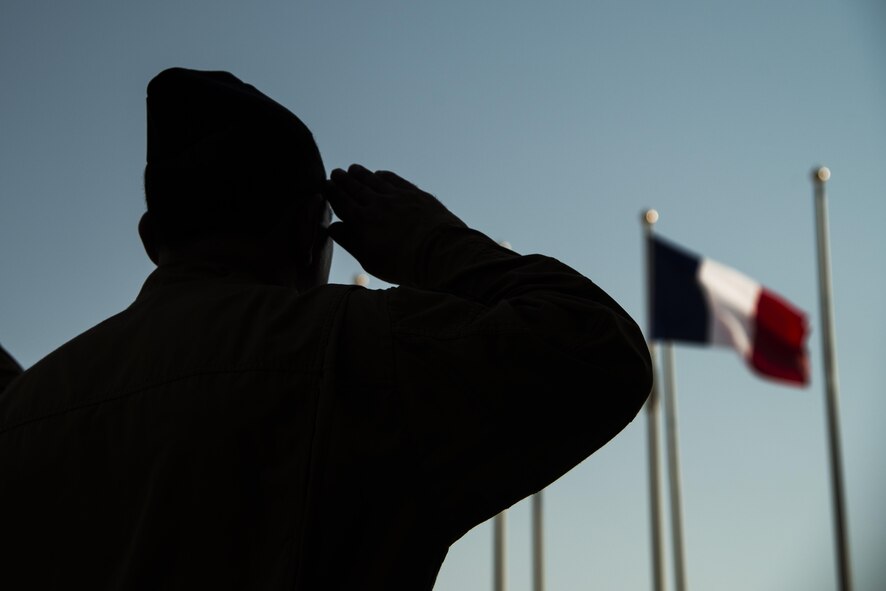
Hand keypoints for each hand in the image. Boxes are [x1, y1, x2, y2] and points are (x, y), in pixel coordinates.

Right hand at [321, 164, 466, 285]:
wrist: (439, 253)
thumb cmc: (403, 264)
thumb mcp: (370, 260)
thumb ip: (349, 241)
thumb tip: (332, 227)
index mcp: (363, 221)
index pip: (342, 202)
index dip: (332, 192)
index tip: (325, 185)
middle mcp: (377, 204)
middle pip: (355, 187)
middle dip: (343, 179)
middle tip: (336, 172)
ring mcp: (397, 196)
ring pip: (374, 180)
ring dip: (361, 174)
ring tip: (353, 168)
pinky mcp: (415, 194)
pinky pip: (394, 180)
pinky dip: (384, 175)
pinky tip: (380, 174)